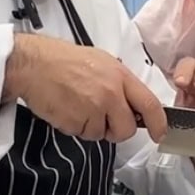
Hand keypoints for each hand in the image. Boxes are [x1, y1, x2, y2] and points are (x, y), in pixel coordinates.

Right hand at [3, 33, 166, 142]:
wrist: (34, 64)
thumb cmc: (65, 60)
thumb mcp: (102, 61)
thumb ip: (121, 83)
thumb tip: (133, 102)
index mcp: (121, 76)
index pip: (150, 104)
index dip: (158, 123)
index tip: (160, 134)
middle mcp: (111, 93)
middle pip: (127, 129)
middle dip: (117, 130)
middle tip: (103, 119)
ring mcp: (93, 108)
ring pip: (102, 134)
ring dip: (93, 128)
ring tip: (79, 107)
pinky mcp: (75, 121)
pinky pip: (83, 134)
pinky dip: (76, 127)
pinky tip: (68, 110)